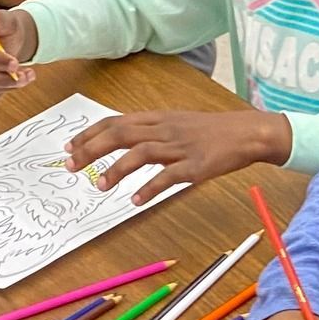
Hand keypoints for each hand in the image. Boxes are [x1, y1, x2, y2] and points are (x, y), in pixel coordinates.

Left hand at [65, 110, 291, 204]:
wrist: (247, 133)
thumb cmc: (213, 131)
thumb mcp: (178, 123)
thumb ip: (152, 130)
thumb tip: (124, 141)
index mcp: (158, 118)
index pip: (115, 122)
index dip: (89, 134)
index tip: (71, 147)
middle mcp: (165, 129)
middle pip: (120, 135)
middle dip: (91, 150)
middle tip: (71, 166)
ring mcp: (180, 147)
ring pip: (140, 154)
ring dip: (115, 170)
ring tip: (99, 186)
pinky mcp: (196, 166)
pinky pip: (168, 177)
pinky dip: (149, 189)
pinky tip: (136, 201)